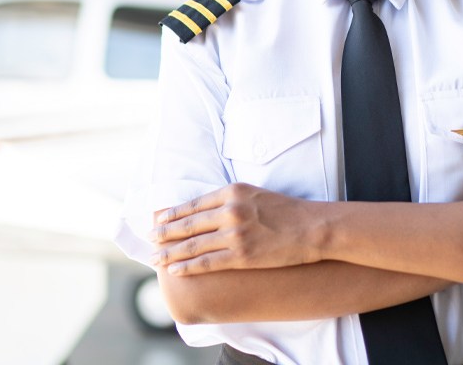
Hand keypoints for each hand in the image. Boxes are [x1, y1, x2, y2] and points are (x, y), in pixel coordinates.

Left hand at [150, 183, 324, 275]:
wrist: (312, 227)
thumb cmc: (286, 210)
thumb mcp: (254, 194)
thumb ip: (230, 199)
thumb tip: (204, 210)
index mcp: (232, 192)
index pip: (194, 204)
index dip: (173, 214)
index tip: (157, 220)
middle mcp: (230, 210)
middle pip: (189, 223)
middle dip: (165, 233)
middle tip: (149, 239)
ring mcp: (235, 234)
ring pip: (194, 244)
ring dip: (171, 252)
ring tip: (155, 258)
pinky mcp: (242, 255)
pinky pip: (208, 262)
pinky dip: (188, 267)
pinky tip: (175, 270)